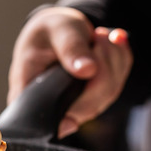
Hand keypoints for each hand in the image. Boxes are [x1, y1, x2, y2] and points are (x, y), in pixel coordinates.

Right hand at [7, 7, 131, 138]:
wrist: (60, 29)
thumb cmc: (49, 30)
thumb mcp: (57, 30)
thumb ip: (70, 48)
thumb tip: (87, 70)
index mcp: (29, 94)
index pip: (46, 120)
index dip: (64, 121)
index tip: (75, 113)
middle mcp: (53, 106)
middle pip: (88, 106)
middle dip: (103, 68)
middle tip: (97, 36)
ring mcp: (78, 105)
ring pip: (108, 93)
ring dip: (113, 58)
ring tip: (99, 35)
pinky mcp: (96, 98)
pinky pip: (118, 82)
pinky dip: (121, 58)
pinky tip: (111, 40)